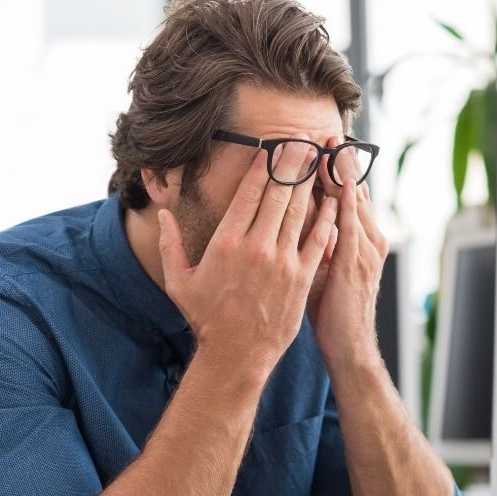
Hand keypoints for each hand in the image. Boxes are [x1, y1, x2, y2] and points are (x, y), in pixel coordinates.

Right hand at [157, 140, 337, 378]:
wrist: (237, 354)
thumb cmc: (206, 318)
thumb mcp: (179, 281)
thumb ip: (169, 244)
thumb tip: (163, 213)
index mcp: (226, 242)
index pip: (249, 192)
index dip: (263, 166)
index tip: (271, 147)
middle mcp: (256, 246)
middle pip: (279, 194)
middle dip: (292, 163)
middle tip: (302, 140)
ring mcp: (282, 261)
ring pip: (300, 211)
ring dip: (310, 182)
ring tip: (318, 159)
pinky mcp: (301, 277)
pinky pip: (318, 239)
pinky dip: (327, 217)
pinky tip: (333, 200)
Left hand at [306, 137, 388, 371]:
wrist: (349, 347)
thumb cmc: (333, 312)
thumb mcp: (324, 270)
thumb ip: (316, 243)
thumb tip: (296, 222)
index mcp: (360, 240)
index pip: (347, 195)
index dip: (335, 170)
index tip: (320, 145)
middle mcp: (368, 239)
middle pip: (353, 191)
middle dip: (340, 161)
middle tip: (326, 132)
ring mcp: (365, 250)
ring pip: (353, 201)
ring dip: (342, 172)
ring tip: (331, 144)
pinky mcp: (356, 263)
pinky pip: (349, 224)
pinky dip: (343, 201)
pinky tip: (335, 182)